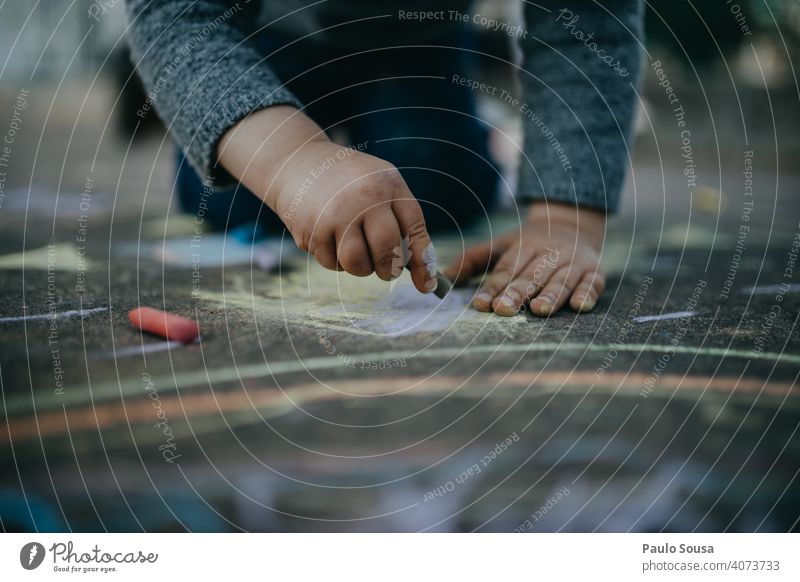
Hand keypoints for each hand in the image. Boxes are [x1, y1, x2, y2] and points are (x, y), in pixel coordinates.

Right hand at [217, 107, 437, 292]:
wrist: (298, 161)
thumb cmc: (350, 182)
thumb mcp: (383, 188)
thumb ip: (405, 225)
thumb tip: (426, 280)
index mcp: (389, 185)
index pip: (415, 230)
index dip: (422, 261)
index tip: (426, 285)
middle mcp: (364, 198)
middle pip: (387, 253)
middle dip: (389, 270)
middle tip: (385, 269)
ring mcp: (336, 214)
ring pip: (358, 265)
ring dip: (360, 267)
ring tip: (355, 248)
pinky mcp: (312, 230)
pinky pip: (332, 264)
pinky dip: (335, 260)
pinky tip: (330, 237)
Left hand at [444, 201, 605, 315]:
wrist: (574, 224)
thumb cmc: (529, 244)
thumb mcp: (501, 245)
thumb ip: (473, 260)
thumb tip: (442, 278)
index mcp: (524, 245)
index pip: (507, 269)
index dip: (493, 287)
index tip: (481, 305)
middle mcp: (550, 252)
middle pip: (532, 275)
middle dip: (518, 293)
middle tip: (505, 310)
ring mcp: (574, 262)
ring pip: (561, 280)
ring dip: (551, 295)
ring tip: (539, 311)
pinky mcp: (595, 272)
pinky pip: (592, 283)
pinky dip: (587, 294)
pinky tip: (580, 307)